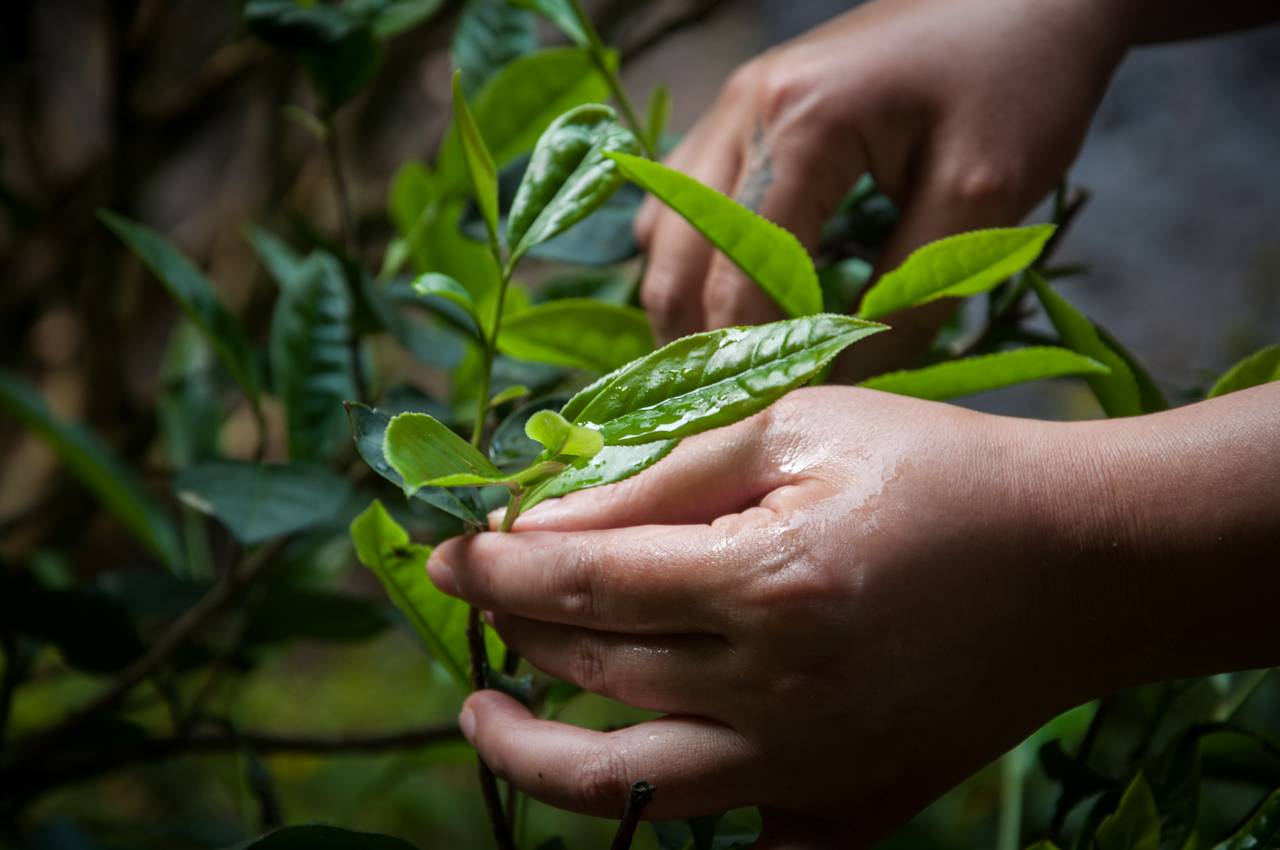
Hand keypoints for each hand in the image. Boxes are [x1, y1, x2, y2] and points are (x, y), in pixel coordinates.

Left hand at [428, 388, 1100, 845]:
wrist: (1080, 563)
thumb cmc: (942, 470)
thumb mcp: (801, 428)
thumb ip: (665, 472)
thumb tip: (547, 518)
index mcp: (767, 581)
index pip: (582, 583)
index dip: (494, 568)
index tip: (441, 554)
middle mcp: (782, 693)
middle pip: (594, 678)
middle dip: (513, 638)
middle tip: (477, 608)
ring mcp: (817, 769)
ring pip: (633, 788)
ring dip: (537, 757)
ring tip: (484, 722)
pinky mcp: (854, 811)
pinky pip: (739, 838)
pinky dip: (675, 813)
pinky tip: (642, 772)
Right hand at [637, 0, 1132, 368]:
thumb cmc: (1020, 83)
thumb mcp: (985, 197)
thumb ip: (912, 297)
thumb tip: (847, 383)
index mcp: (800, 127)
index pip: (739, 283)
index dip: (755, 366)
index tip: (785, 421)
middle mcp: (742, 112)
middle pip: (674, 265)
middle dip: (701, 347)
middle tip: (746, 408)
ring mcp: (731, 106)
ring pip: (661, 235)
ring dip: (689, 306)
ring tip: (742, 363)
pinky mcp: (740, 111)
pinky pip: (679, 204)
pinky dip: (696, 262)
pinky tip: (741, 296)